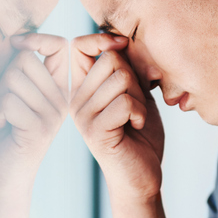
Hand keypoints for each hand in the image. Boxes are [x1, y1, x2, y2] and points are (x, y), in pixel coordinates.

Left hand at [0, 33, 68, 200]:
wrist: (1, 177)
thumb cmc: (2, 134)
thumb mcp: (7, 94)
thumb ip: (15, 70)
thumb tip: (17, 41)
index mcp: (58, 89)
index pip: (60, 47)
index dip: (37, 38)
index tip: (16, 45)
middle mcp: (62, 101)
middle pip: (25, 61)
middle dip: (3, 79)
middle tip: (3, 105)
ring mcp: (53, 116)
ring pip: (14, 79)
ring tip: (3, 119)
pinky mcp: (39, 130)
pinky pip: (8, 102)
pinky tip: (2, 127)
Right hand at [70, 33, 163, 202]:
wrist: (141, 177)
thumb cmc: (140, 136)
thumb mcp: (136, 94)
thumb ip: (127, 69)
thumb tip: (122, 40)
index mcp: (82, 89)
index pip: (79, 46)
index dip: (102, 40)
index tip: (123, 48)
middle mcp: (75, 99)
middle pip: (110, 60)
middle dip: (135, 79)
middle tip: (136, 105)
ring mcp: (82, 115)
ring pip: (121, 79)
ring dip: (140, 99)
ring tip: (135, 118)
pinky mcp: (95, 131)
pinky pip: (125, 102)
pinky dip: (140, 113)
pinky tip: (136, 127)